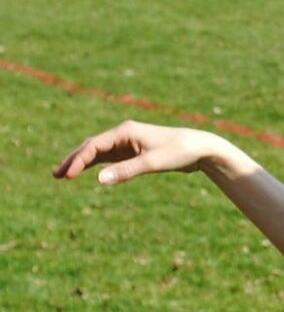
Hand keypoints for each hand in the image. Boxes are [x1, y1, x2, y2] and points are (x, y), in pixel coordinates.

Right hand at [53, 120, 217, 185]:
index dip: (78, 160)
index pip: (94, 145)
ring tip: (64, 174)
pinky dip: (97, 164)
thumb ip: (126, 171)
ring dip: (82, 162)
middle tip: (56, 175)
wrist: (200, 148)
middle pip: (92, 146)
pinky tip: (87, 172)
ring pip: (99, 152)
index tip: (68, 175)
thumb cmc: (179, 152)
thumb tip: (99, 180)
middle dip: (74, 159)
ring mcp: (128, 142)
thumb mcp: (153, 163)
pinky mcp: (134, 151)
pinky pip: (110, 158)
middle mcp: (124, 134)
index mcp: (125, 131)